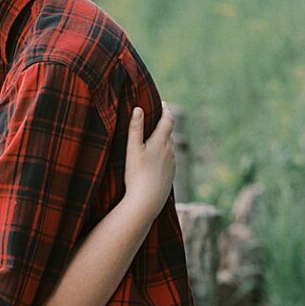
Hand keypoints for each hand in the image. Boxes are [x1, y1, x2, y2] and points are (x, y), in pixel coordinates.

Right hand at [123, 103, 175, 220]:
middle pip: (169, 133)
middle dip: (164, 125)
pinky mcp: (170, 175)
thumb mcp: (132, 149)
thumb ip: (135, 128)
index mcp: (161, 142)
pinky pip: (169, 160)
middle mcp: (170, 151)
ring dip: (164, 140)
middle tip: (157, 118)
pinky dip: (164, 154)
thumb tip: (138, 108)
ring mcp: (172, 164)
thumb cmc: (137, 175)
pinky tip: (155, 159)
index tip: (163, 103)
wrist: (147, 202)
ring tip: (155, 138)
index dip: (166, 110)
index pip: (168, 120)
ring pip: (170, 147)